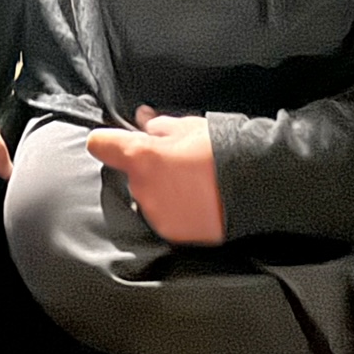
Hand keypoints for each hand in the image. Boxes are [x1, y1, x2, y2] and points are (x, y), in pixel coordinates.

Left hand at [85, 107, 224, 244]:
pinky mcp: (171, 234)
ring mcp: (155, 214)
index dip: (106, 141)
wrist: (253, 186)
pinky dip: (174, 210)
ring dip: (159, 190)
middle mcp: (140, 188)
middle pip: (130, 173)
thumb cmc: (220, 149)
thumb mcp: (187, 126)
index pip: (100, 144)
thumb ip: (157, 125)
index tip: (112, 142)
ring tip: (190, 185)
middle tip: (175, 163)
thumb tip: (142, 119)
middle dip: (147, 167)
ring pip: (146, 196)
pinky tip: (195, 202)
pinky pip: (163, 216)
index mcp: (140, 156)